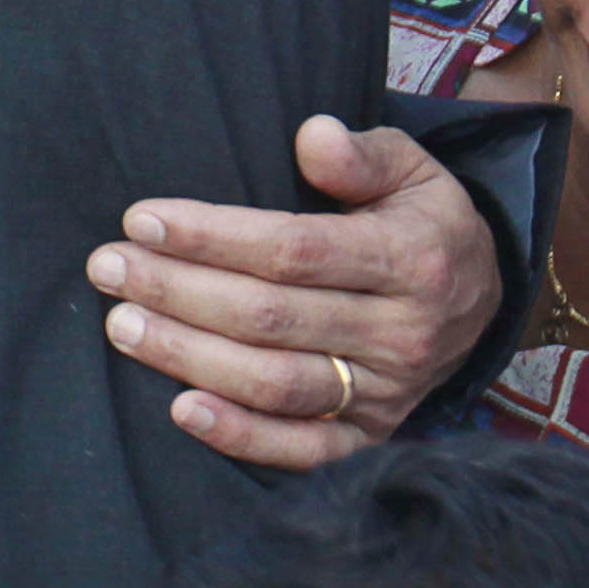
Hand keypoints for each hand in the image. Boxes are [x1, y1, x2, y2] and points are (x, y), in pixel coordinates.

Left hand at [87, 116, 501, 468]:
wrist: (481, 297)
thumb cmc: (419, 221)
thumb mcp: (412, 169)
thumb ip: (362, 153)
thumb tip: (312, 137)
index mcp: (411, 260)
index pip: (294, 250)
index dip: (212, 237)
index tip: (140, 219)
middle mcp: (402, 334)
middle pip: (270, 317)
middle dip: (177, 291)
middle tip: (107, 267)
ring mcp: (388, 393)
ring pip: (274, 382)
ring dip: (188, 356)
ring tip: (121, 325)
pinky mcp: (372, 436)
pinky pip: (305, 450)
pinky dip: (243, 437)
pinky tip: (181, 411)